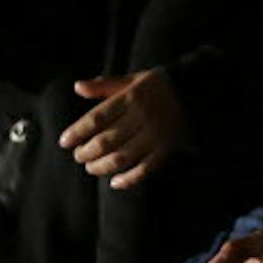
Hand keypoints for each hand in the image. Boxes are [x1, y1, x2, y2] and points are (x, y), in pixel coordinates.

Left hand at [61, 69, 191, 189]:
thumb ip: (105, 85)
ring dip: (102, 167)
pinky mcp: (167, 149)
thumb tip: (77, 87)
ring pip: (122, 158)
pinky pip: (145, 169)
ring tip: (91, 168)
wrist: (197, 92)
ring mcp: (155, 135)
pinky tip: (115, 183)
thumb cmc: (158, 86)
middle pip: (106, 141)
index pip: (97, 118)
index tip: (64, 142)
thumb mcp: (133, 79)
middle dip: (87, 152)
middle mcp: (141, 117)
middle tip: (78, 156)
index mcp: (130, 98)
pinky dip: (128, 179)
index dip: (77, 132)